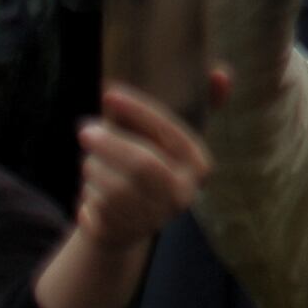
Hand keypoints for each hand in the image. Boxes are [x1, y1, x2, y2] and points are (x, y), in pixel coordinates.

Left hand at [33, 86, 212, 307]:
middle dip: (109, 142)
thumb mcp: (171, 136)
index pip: (169, 132)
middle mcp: (182, 194)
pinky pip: (95, 206)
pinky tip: (90, 186)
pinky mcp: (123, 234)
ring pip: (112, 184)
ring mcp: (153, 218)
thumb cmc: (152, 165)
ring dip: (93, 167)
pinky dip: (86, 191)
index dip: (138, 110)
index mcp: (199, 164)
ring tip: (91, 161)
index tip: (109, 94)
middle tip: (86, 129)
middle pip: (140, 164)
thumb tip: (221, 74)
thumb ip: (199, 103)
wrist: (129, 222)